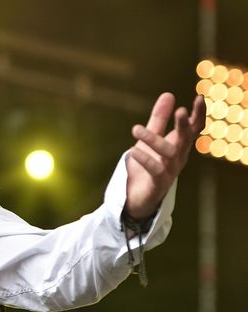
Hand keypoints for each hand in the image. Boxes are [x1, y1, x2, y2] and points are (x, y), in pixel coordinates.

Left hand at [125, 93, 205, 219]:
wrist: (136, 197)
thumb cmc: (146, 166)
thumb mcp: (150, 139)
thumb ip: (159, 119)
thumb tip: (168, 94)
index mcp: (179, 146)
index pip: (194, 129)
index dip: (198, 115)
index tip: (199, 98)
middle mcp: (178, 158)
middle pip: (185, 140)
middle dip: (184, 126)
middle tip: (180, 111)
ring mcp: (170, 172)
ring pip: (168, 154)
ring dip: (153, 140)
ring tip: (136, 128)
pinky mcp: (158, 184)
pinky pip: (155, 170)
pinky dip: (145, 159)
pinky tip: (133, 150)